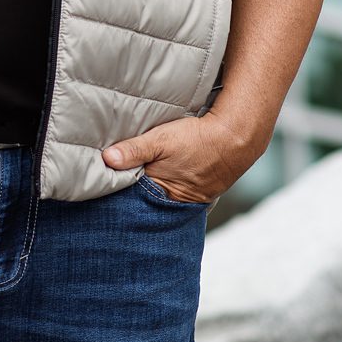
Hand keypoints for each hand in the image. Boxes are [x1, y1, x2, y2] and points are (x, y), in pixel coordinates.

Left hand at [99, 113, 257, 203]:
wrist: (236, 138)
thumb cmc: (197, 139)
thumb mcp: (160, 140)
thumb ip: (133, 150)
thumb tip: (107, 159)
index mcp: (163, 193)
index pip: (133, 200)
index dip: (120, 192)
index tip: (106, 186)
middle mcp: (177, 203)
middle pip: (148, 203)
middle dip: (135, 195)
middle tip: (120, 186)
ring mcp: (191, 202)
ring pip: (165, 199)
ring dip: (154, 191)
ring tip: (143, 180)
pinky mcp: (202, 195)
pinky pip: (180, 196)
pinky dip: (172, 190)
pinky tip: (167, 180)